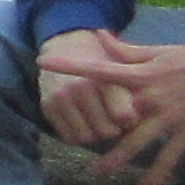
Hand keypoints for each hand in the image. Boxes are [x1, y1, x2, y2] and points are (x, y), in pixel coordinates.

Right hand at [32, 28, 137, 148]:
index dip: (130, 123)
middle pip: (106, 132)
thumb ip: (136, 96)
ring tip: (99, 124)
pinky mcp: (47, 105)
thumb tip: (131, 122)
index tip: (130, 118)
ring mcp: (61, 96)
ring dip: (95, 136)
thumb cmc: (106, 65)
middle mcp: (81, 86)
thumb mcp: (125, 73)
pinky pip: (68, 138)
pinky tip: (83, 124)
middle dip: (113, 131)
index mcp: (106, 77)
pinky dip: (78, 136)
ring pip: (86, 138)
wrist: (69, 47)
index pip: (124, 117)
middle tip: (114, 123)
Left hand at [40, 26, 184, 184]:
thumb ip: (129, 50)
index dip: (73, 66)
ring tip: (98, 173)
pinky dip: (158, 174)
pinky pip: (171, 156)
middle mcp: (153, 95)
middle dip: (91, 124)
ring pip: (139, 140)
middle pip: (114, 112)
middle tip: (67, 138)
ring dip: (118, 158)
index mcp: (144, 73)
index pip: (102, 69)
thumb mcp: (163, 51)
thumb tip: (99, 36)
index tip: (44, 62)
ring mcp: (172, 115)